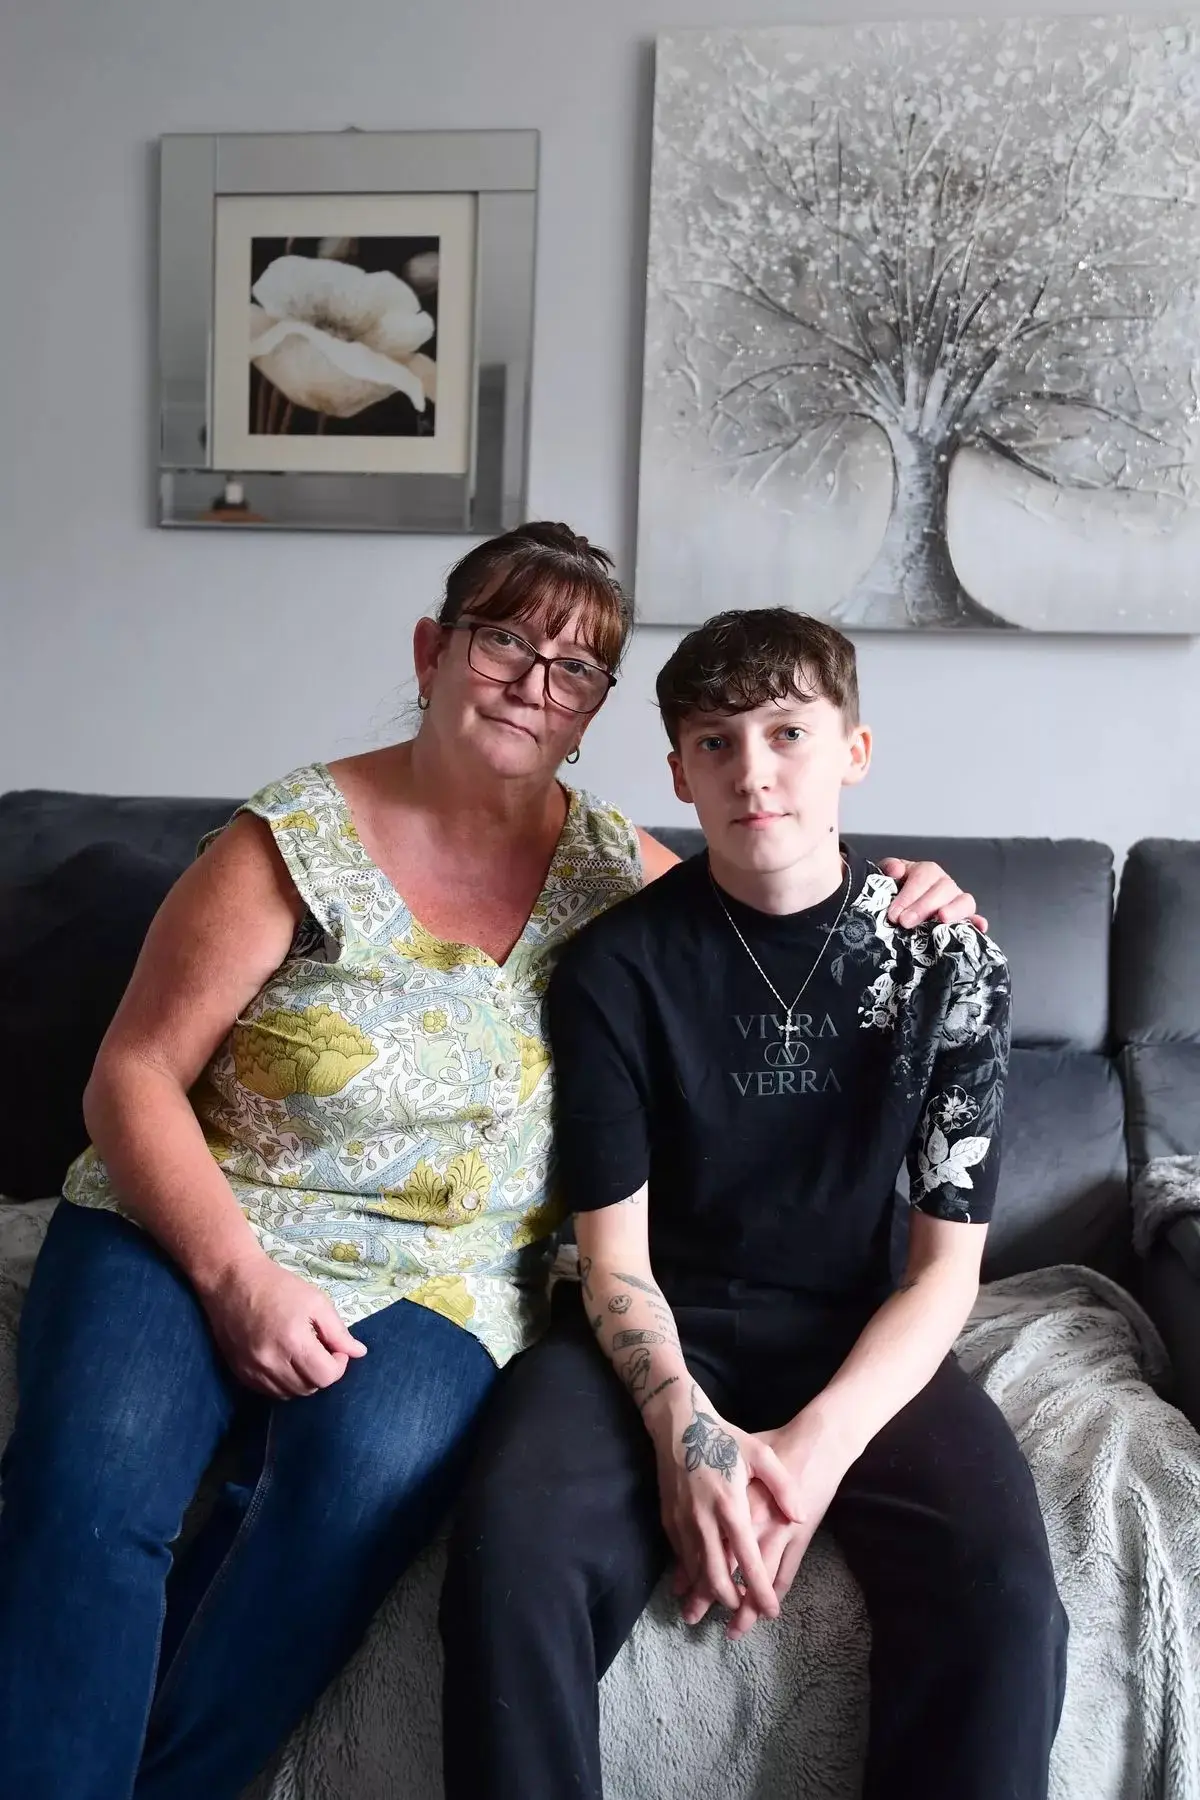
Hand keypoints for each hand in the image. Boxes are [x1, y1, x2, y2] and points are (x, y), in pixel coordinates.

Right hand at [201, 1253, 367, 1398]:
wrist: (232, 1281)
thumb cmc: (278, 1286)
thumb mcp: (316, 1301)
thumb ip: (338, 1332)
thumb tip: (359, 1353)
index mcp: (292, 1341)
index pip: (326, 1376)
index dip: (338, 1365)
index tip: (336, 1349)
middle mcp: (270, 1362)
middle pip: (309, 1388)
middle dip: (322, 1372)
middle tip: (320, 1350)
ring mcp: (252, 1371)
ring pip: (290, 1394)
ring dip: (304, 1381)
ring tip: (303, 1356)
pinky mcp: (240, 1373)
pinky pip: (270, 1392)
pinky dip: (284, 1384)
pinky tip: (285, 1363)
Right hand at [675, 1421, 850, 1639]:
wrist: (678, 1424)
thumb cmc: (724, 1438)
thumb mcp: (760, 1454)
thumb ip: (783, 1486)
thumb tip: (800, 1516)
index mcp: (730, 1506)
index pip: (748, 1560)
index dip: (760, 1591)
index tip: (771, 1612)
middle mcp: (704, 1520)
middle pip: (715, 1577)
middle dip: (731, 1600)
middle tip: (744, 1611)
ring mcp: (682, 1522)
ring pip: (695, 1572)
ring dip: (709, 1593)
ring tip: (722, 1605)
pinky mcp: (668, 1520)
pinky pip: (681, 1557)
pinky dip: (692, 1574)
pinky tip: (700, 1579)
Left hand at [880, 858, 987, 932]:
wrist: (899, 910)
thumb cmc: (895, 893)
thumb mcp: (887, 877)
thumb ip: (889, 868)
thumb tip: (896, 870)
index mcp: (927, 872)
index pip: (922, 877)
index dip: (908, 895)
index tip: (894, 914)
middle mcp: (945, 885)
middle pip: (943, 889)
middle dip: (923, 906)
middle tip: (905, 922)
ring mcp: (957, 902)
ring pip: (964, 901)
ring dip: (955, 910)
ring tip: (942, 919)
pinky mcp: (965, 919)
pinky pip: (975, 919)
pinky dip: (978, 922)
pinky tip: (979, 928)